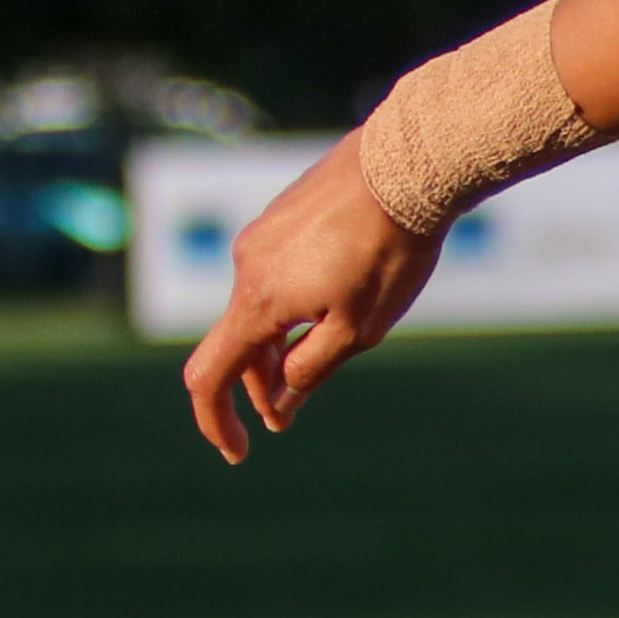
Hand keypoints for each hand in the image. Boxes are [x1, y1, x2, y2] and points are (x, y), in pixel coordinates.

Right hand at [184, 143, 442, 464]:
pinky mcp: (282, 213)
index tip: (238, 452)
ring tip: (323, 353)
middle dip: (262, 384)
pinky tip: (337, 299)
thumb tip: (281, 402)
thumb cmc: (390, 251)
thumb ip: (311, 369)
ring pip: (260, 305)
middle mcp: (246, 264)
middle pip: (240, 342)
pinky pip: (275, 272)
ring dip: (280, 342)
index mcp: (258, 301)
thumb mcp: (359, 329)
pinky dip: (292, 303)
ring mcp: (262, 234)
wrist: (409, 165)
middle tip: (290, 415)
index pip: (209, 375)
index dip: (215, 421)